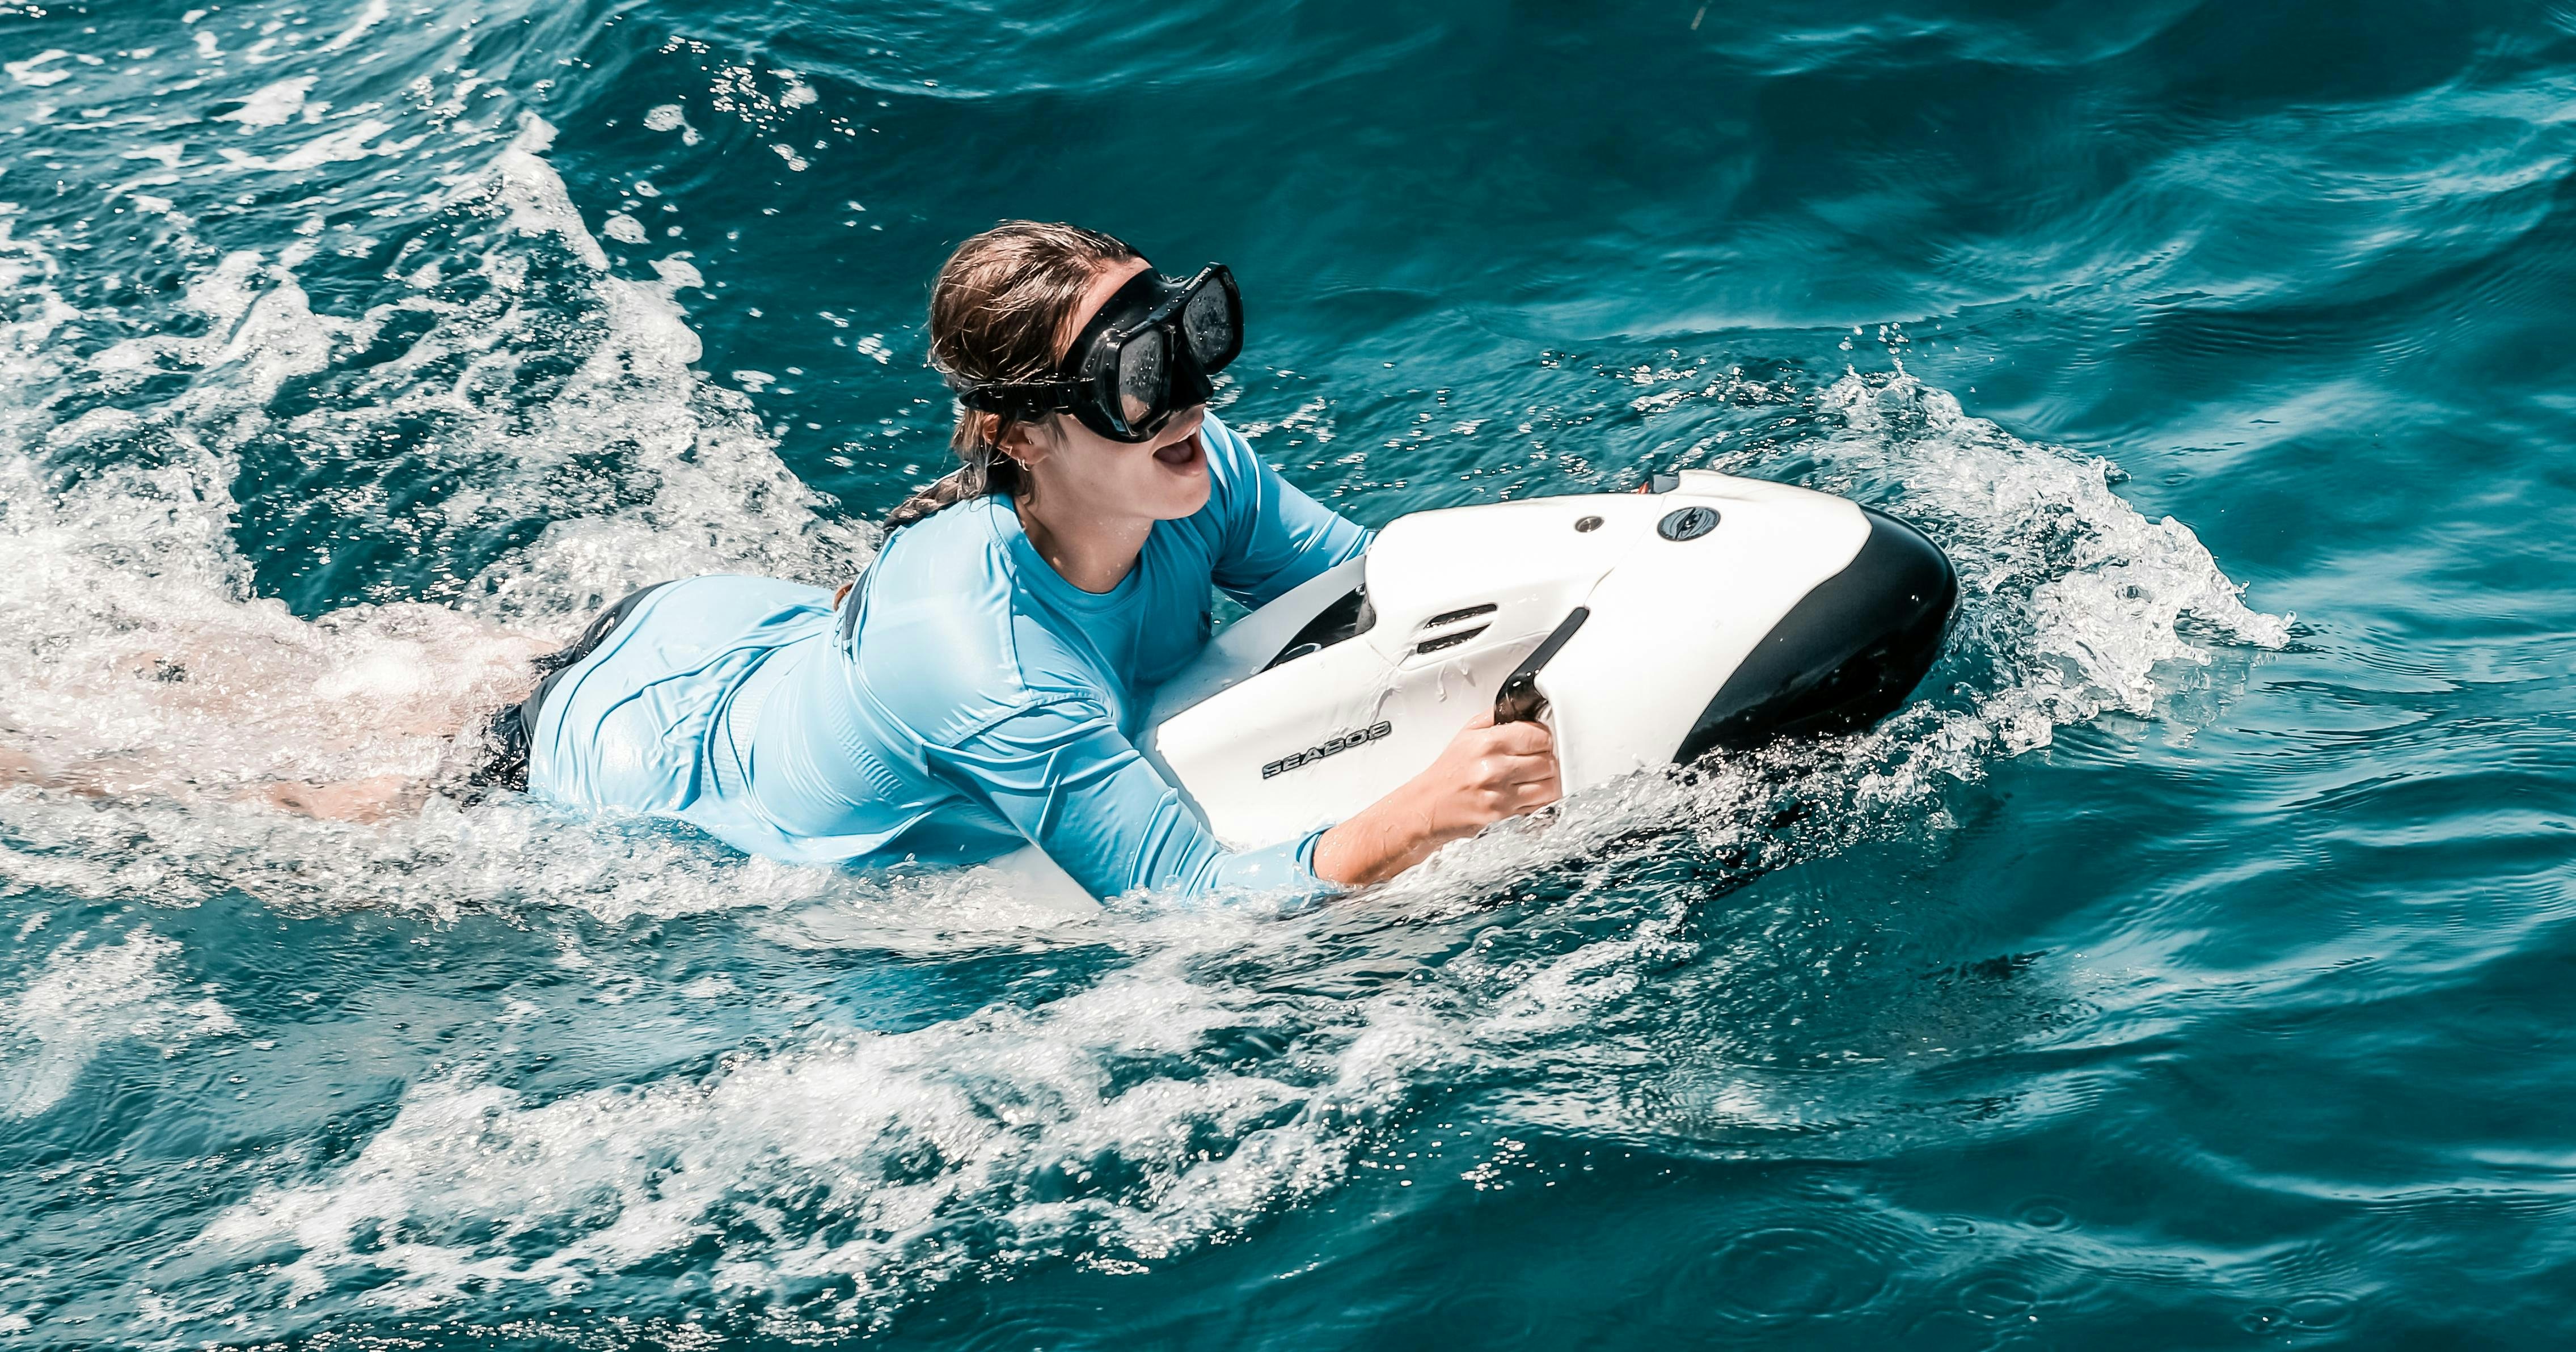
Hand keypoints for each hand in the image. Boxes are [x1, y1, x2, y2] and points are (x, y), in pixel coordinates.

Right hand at [1413, 709, 1561, 837]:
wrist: (1428, 805)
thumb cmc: (1449, 771)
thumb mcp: (1467, 733)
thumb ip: (1497, 716)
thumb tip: (1524, 708)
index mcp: (1487, 743)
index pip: (1539, 736)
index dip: (1543, 739)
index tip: (1537, 743)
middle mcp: (1494, 769)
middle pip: (1549, 762)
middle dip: (1546, 761)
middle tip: (1534, 763)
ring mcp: (1499, 796)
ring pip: (1550, 787)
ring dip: (1546, 784)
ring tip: (1532, 781)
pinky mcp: (1501, 818)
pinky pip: (1539, 808)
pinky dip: (1538, 803)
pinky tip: (1525, 796)